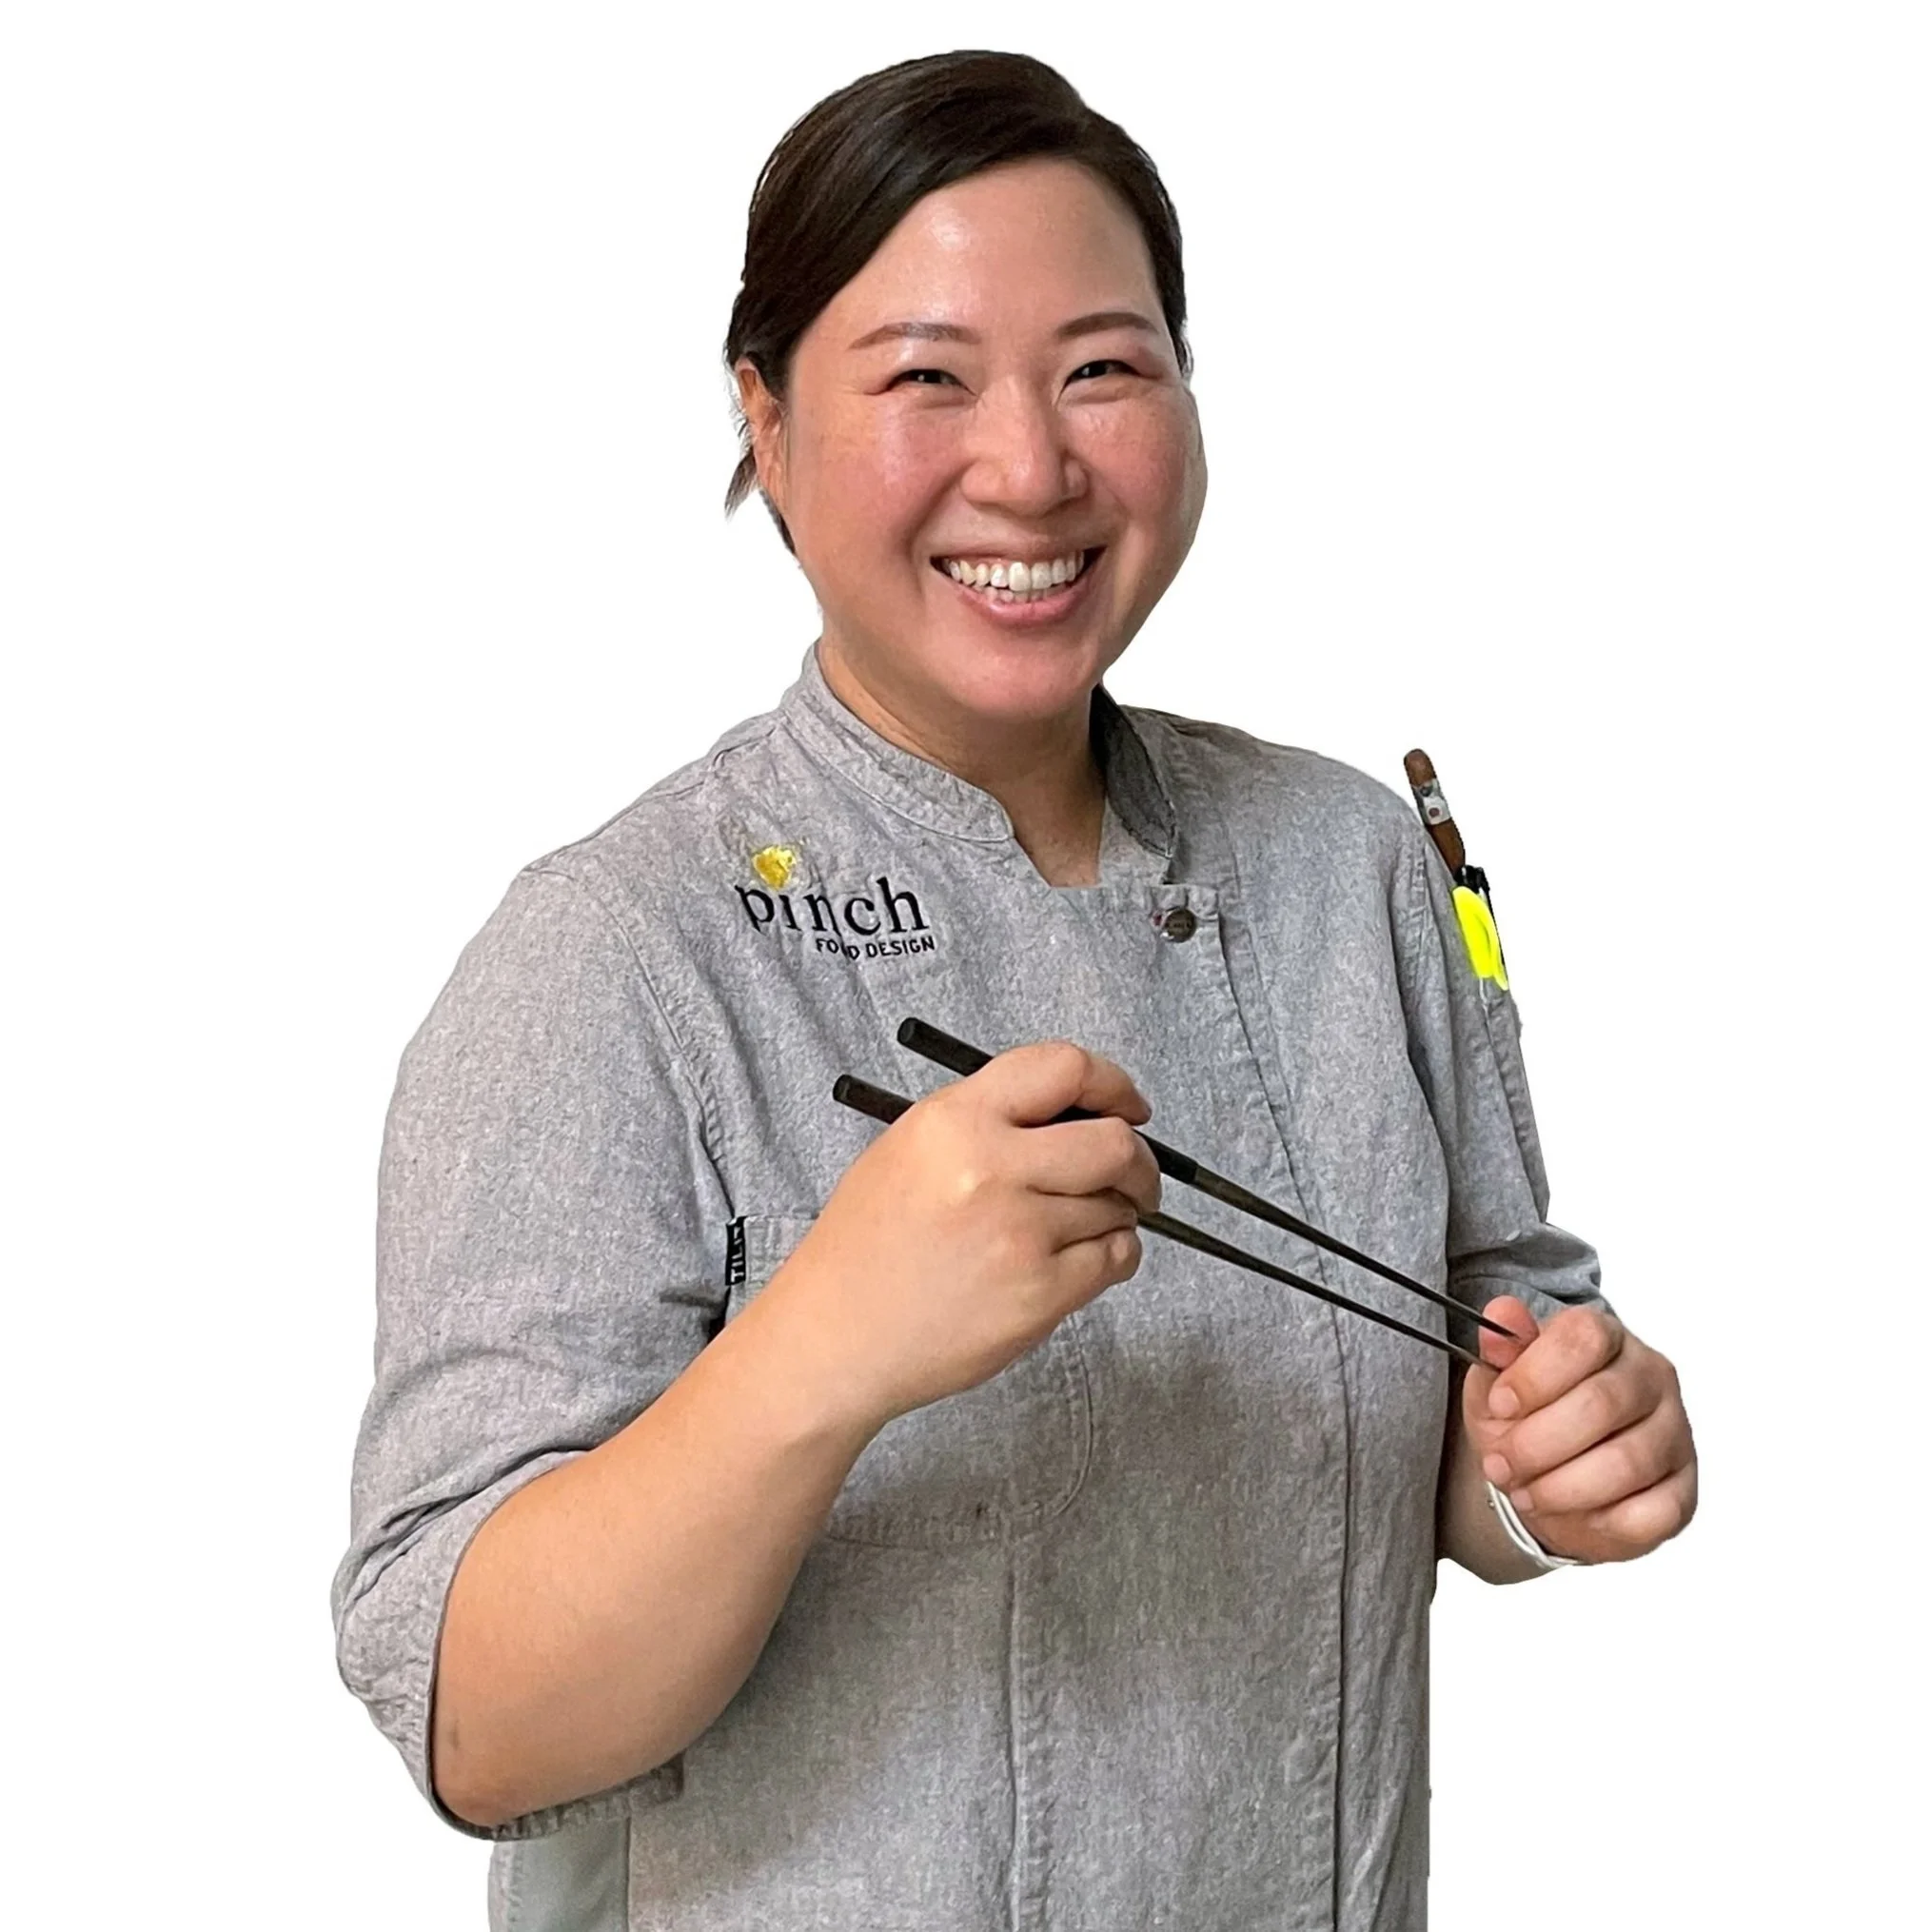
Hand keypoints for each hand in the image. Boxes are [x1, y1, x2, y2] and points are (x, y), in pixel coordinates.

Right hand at [766, 1041, 1162, 1431]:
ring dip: (1114, 1214)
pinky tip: (1077, 1260)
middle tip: (1132, 1176)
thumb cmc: (867, 1247)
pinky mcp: (1039, 1295)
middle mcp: (991, 1169)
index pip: (1066, 1068)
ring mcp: (1019, 1234)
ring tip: (1071, 1229)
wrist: (835, 1337)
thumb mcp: (909, 1148)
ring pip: (1117, 1206)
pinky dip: (1112, 1256)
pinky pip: (1116, 1258)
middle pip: (1114, 1143)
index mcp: (955, 1121)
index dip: (1114, 1085)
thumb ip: (989, 1119)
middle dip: (1138, 1160)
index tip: (1128, 1107)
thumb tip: (1078, 1113)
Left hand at [1462, 1295, 1696, 1564]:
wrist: (1546, 1475)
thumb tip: (1501, 1315)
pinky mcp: (1682, 1492)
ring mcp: (1675, 1435)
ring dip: (1560, 1487)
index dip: (1534, 1375)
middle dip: (1536, 1443)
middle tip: (1499, 1464)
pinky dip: (1599, 1522)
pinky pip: (1648, 1514)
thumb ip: (1501, 1350)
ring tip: (1524, 1492)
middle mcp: (1652, 1378)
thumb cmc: (1528, 1417)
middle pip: (1602, 1403)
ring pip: (1625, 1463)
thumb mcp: (1499, 1382)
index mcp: (1607, 1337)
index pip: (1584, 1338)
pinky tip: (1571, 1514)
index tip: (1499, 1405)